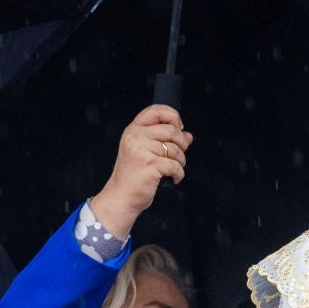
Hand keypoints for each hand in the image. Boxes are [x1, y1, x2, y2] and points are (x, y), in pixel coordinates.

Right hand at [87, 104, 191, 239]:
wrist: (121, 197)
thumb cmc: (133, 175)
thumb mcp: (145, 151)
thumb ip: (165, 139)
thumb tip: (187, 135)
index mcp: (133, 130)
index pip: (156, 110)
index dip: (173, 116)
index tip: (179, 127)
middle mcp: (135, 136)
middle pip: (171, 130)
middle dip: (182, 143)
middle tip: (179, 154)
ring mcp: (141, 150)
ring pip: (175, 149)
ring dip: (180, 161)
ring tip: (173, 168)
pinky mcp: (149, 164)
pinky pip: (175, 165)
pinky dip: (178, 174)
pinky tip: (172, 178)